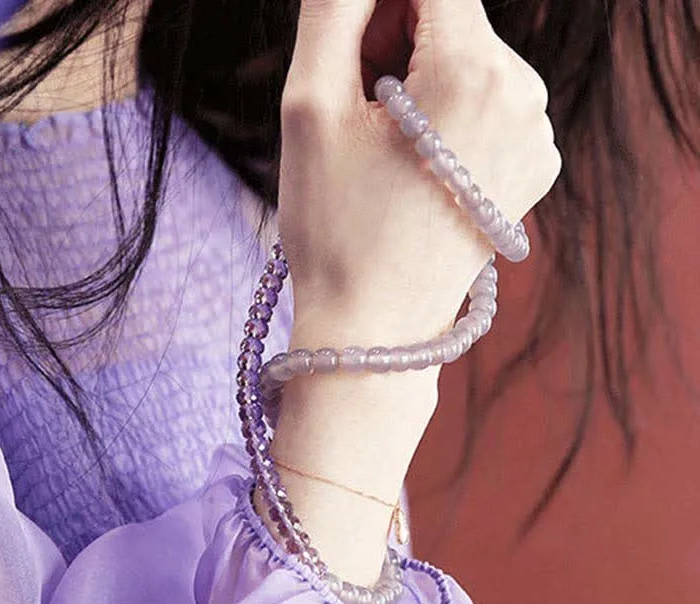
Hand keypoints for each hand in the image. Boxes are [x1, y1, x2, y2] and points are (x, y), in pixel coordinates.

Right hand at [278, 0, 560, 345]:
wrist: (376, 328)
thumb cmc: (336, 227)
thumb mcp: (310, 105)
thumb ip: (334, 9)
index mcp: (474, 72)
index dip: (379, 8)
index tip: (350, 58)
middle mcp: (526, 97)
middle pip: (455, 19)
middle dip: (399, 47)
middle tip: (359, 117)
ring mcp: (537, 138)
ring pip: (473, 64)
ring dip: (423, 84)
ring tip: (386, 153)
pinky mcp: (533, 169)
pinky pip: (490, 109)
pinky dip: (450, 120)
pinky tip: (418, 170)